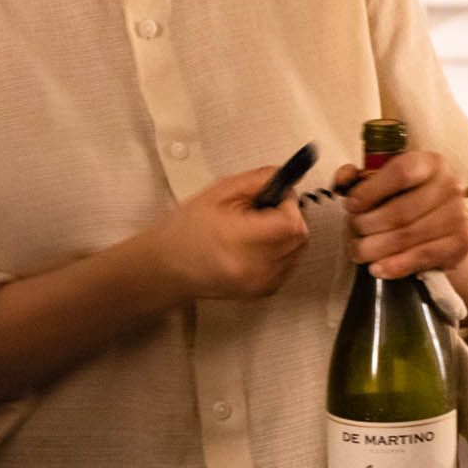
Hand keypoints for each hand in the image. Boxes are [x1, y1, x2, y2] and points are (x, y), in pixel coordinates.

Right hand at [152, 167, 308, 299]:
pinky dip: (281, 250)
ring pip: (298, 250)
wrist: (168, 267)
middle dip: (289, 217)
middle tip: (263, 211)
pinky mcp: (264, 292)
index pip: (292, 223)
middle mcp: (254, 269)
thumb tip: (288, 176)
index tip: (275, 197)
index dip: (289, 204)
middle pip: (300, 237)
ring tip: (255, 229)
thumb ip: (259, 180)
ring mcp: (261, 284)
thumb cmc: (187, 230)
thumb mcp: (219, 193)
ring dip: (286, 234)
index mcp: (240, 243)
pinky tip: (255, 246)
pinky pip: (289, 263)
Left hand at [341, 150, 467, 278]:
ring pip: (407, 237)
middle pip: (400, 211)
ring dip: (374, 248)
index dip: (370, 191)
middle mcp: (450, 186)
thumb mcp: (386, 180)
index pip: (401, 172)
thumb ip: (359, 176)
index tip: (350, 205)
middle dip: (367, 225)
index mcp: (431, 163)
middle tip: (352, 231)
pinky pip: (421, 257)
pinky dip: (394, 265)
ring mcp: (457, 216)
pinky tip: (376, 268)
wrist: (446, 221)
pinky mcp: (460, 243)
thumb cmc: (408, 197)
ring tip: (357, 251)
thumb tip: (342, 180)